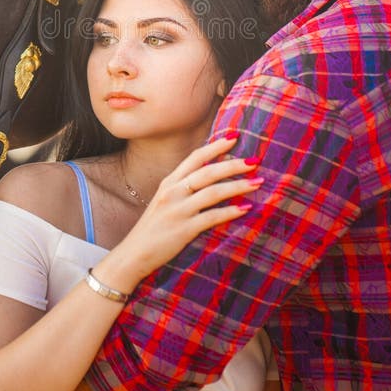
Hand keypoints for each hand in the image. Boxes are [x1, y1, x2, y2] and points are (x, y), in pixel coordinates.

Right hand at [108, 136, 260, 286]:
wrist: (133, 254)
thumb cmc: (154, 228)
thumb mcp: (165, 200)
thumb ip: (184, 187)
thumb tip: (212, 174)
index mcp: (169, 182)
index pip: (195, 157)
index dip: (216, 146)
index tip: (235, 136)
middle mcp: (173, 192)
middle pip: (208, 172)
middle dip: (233, 164)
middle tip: (255, 160)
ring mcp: (178, 210)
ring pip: (213, 192)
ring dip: (238, 186)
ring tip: (257, 183)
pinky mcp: (183, 229)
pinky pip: (212, 217)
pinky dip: (230, 212)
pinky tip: (246, 208)